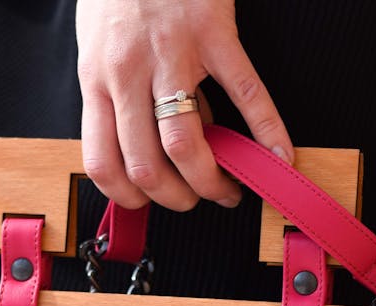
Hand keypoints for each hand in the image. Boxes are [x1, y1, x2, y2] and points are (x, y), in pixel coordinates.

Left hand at [76, 0, 292, 211]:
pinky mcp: (214, 32)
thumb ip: (120, 96)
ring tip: (228, 187)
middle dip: (176, 199)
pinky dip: (268, 132)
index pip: (103, 162)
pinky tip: (280, 156)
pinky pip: (244, 92)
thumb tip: (155, 146)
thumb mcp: (100, 47)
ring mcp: (171, 53)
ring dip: (210, 181)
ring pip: (184, 143)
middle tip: (196, 200)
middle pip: (146, 165)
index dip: (128, 197)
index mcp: (95, 79)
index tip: (150, 203)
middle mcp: (127, 72)